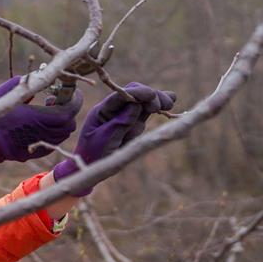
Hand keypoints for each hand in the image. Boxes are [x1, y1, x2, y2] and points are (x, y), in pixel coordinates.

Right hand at [0, 74, 82, 174]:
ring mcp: (39, 144)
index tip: (71, 92)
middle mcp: (42, 133)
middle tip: (55, 101)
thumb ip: (24, 83)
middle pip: (69, 124)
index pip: (69, 110)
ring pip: (62, 135)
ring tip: (47, 113)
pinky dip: (53, 133)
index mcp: (38, 117)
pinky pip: (52, 143)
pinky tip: (40, 126)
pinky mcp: (34, 152)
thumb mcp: (6, 94)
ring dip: (61, 123)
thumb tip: (38, 77)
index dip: (74, 100)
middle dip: (68, 111)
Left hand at [52, 81, 176, 195]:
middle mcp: (113, 110)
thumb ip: (120, 123)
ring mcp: (123, 116)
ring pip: (142, 103)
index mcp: (102, 111)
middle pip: (134, 95)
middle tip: (163, 104)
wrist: (92, 168)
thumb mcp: (105, 140)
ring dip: (156, 100)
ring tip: (170, 102)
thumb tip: (136, 105)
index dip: (137, 93)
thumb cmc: (93, 155)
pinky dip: (156, 109)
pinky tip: (169, 105)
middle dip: (150, 96)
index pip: (120, 96)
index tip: (152, 95)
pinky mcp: (132, 124)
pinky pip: (145, 113)